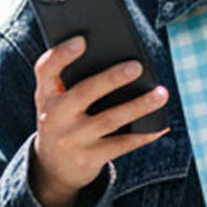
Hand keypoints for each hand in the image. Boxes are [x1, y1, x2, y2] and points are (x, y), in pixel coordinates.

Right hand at [30, 36, 169, 206]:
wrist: (54, 167)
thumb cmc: (65, 118)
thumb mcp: (58, 100)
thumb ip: (77, 79)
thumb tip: (124, 60)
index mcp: (46, 94)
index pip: (46, 69)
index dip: (61, 54)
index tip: (82, 40)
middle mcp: (54, 116)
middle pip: (84, 93)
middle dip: (111, 79)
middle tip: (137, 66)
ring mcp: (72, 139)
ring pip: (109, 119)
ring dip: (138, 106)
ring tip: (161, 93)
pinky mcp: (89, 158)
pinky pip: (121, 144)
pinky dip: (144, 134)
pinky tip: (161, 125)